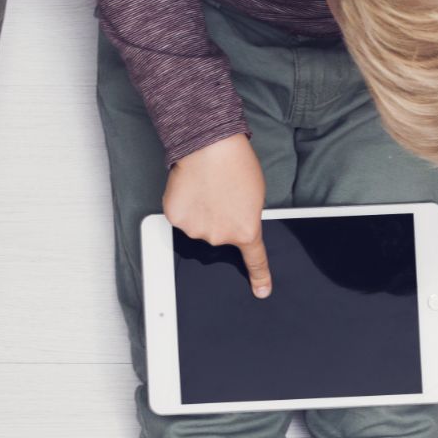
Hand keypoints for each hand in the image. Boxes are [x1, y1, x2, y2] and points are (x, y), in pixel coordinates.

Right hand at [164, 133, 270, 296]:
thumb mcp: (255, 196)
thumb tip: (236, 224)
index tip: (261, 291)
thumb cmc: (237, 164)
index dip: (259, 277)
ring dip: (201, 213)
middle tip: (221, 196)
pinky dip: (184, 207)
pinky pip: (180, 218)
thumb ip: (246, 217)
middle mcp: (220, 237)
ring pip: (198, 229)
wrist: (210, 146)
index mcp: (246, 231)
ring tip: (206, 189)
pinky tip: (191, 189)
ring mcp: (196, 230)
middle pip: (218, 238)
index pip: (254, 261)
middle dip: (220, 221)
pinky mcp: (176, 219)